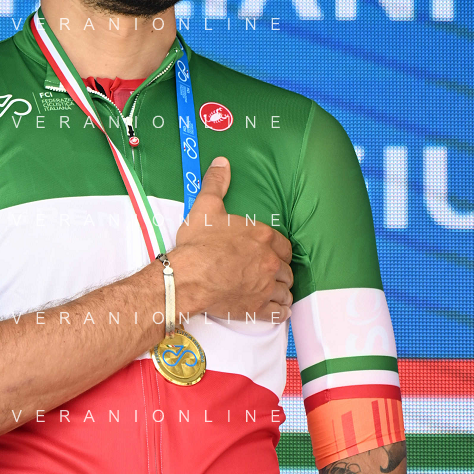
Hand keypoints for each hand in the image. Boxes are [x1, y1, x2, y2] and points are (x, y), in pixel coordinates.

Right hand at [171, 157, 293, 322]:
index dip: (278, 251)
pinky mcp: (258, 307)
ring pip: (285, 290)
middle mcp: (270, 261)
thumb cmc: (197, 244)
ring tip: (272, 291)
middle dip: (279, 271)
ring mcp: (266, 286)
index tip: (270, 254)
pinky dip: (279, 310)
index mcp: (263, 236)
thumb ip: (216, 184)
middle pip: (286, 269)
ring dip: (280, 290)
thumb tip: (222, 162)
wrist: (187, 277)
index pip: (284, 246)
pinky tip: (276, 308)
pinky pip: (279, 311)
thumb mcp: (206, 207)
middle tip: (268, 273)